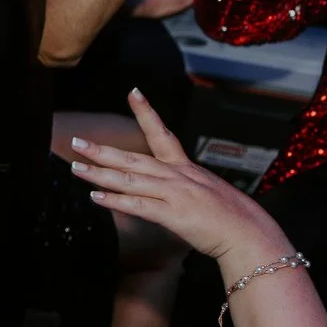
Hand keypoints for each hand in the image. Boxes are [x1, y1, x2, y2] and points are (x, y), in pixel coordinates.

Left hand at [67, 90, 289, 270]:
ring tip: (76, 168)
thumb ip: (185, 190)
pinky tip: (95, 197)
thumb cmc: (234, 219)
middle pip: (133, 158)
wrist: (250, 235)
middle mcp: (178, 176)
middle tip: (76, 142)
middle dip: (102, 150)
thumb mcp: (207, 194)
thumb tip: (170, 193)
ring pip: (130, 179)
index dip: (146, 112)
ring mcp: (174, 194)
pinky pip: (138, 205)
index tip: (133, 92)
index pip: (163, 134)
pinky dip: (115, 201)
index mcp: (186, 168)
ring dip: (99, 173)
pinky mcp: (173, 214)